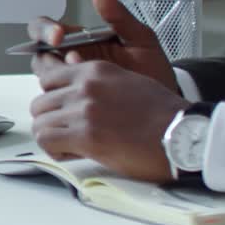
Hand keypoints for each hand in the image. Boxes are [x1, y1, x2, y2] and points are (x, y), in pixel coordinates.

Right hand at [27, 0, 177, 92]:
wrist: (163, 107)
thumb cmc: (152, 71)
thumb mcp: (139, 39)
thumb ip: (118, 15)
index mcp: (81, 39)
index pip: (46, 28)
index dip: (44, 30)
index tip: (58, 35)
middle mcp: (70, 59)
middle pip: (40, 53)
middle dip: (50, 56)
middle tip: (73, 60)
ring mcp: (71, 82)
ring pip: (45, 77)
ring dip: (59, 77)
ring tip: (86, 77)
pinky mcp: (74, 103)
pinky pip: (56, 98)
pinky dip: (65, 95)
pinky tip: (86, 94)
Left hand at [31, 55, 188, 181]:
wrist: (184, 134)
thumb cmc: (162, 114)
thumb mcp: (126, 81)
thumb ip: (95, 81)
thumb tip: (70, 85)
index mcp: (94, 70)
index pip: (47, 77)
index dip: (51, 97)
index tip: (60, 110)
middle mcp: (85, 86)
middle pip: (40, 102)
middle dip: (50, 119)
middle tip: (66, 132)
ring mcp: (84, 110)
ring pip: (40, 122)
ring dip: (52, 136)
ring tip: (70, 145)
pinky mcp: (86, 135)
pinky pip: (47, 141)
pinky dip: (55, 151)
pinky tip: (72, 154)